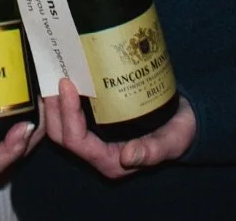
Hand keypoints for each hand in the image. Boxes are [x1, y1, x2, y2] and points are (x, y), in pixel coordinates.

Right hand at [0, 91, 42, 178]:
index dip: (12, 148)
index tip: (25, 128)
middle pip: (12, 153)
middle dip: (31, 134)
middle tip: (41, 109)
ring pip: (15, 141)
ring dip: (31, 123)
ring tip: (41, 100)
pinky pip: (9, 128)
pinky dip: (21, 114)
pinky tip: (28, 95)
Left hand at [44, 78, 195, 179]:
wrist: (184, 124)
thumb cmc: (178, 133)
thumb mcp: (172, 141)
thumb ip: (153, 150)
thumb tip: (129, 155)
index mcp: (110, 162)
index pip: (77, 141)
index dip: (67, 114)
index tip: (67, 85)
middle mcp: (97, 153)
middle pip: (61, 135)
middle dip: (52, 108)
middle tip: (52, 75)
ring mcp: (94, 139)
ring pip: (61, 125)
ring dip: (53, 103)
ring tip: (51, 74)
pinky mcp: (95, 125)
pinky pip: (70, 115)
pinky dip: (62, 98)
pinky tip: (64, 77)